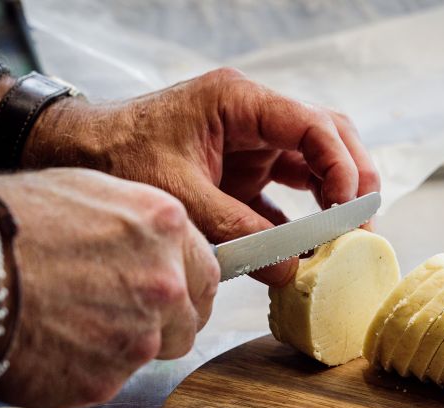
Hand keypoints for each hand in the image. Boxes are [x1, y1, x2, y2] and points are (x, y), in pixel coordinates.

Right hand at [0, 168, 218, 407]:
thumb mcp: (90, 193)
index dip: (188, 289)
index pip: (207, 275)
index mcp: (165, 229)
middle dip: (164, 322)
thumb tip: (162, 250)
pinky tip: (53, 343)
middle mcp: (164, 283)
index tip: (176, 296)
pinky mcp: (106, 380)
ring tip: (73, 322)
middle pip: (189, 322)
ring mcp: (139, 336)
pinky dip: (87, 370)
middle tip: (119, 314)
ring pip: (152, 354)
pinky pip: (110, 381)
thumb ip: (142, 229)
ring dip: (124, 346)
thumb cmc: (5, 222)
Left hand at [22, 68, 379, 284]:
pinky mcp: (242, 173)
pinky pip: (286, 194)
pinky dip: (302, 220)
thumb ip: (237, 231)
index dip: (341, 165)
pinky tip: (312, 247)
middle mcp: (253, 118)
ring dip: (335, 199)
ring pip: (314, 164)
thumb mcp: (180, 195)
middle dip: (353, 178)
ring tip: (349, 238)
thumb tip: (290, 269)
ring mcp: (251, 146)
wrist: (79, 154)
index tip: (350, 208)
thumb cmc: (118, 157)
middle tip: (363, 224)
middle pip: (327, 138)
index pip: (313, 125)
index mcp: (239, 103)